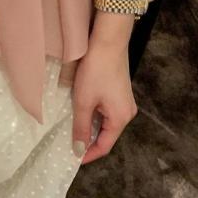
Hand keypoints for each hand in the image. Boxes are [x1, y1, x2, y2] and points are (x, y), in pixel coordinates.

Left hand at [72, 20, 136, 164]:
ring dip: (91, 127)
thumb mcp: (84, 102)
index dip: (88, 154)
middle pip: (106, 135)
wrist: (108, 40)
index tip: (73, 158)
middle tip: (70, 143)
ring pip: (106, 123)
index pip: (104, 146)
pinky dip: (95, 116)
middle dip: (89, 141)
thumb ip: (81, 128)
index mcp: (121, 119)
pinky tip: (83, 112)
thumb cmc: (97, 69)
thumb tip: (78, 150)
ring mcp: (125, 102)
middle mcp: (127, 113)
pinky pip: (107, 112)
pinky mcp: (121, 92)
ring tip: (74, 128)